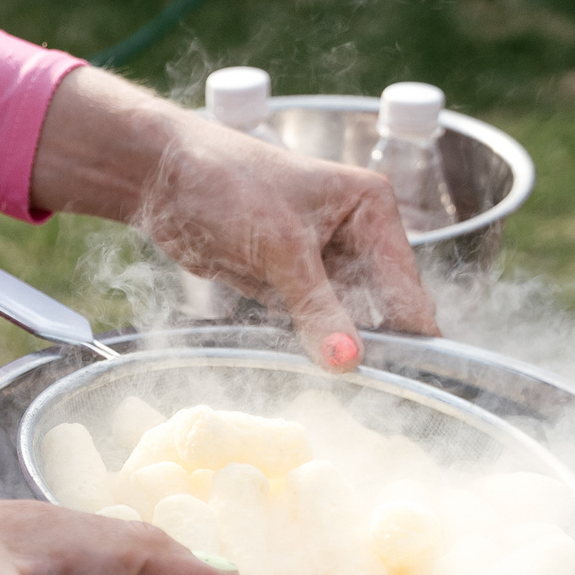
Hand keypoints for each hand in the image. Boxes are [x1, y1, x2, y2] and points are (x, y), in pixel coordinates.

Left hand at [28, 67, 439, 371]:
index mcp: (371, 208)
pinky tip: (316, 375)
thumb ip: (317, 308)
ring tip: (355, 397)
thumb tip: (349, 360)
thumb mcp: (280, 248)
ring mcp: (320, 261)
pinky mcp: (288, 281)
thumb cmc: (226, 183)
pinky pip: (310, 324)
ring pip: (345, 321)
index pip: (404, 285)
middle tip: (382, 398)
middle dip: (376, 348)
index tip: (413, 382)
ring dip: (340, 351)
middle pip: (380, 307)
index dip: (410, 335)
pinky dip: (310, 346)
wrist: (161, 176)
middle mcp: (354, 233)